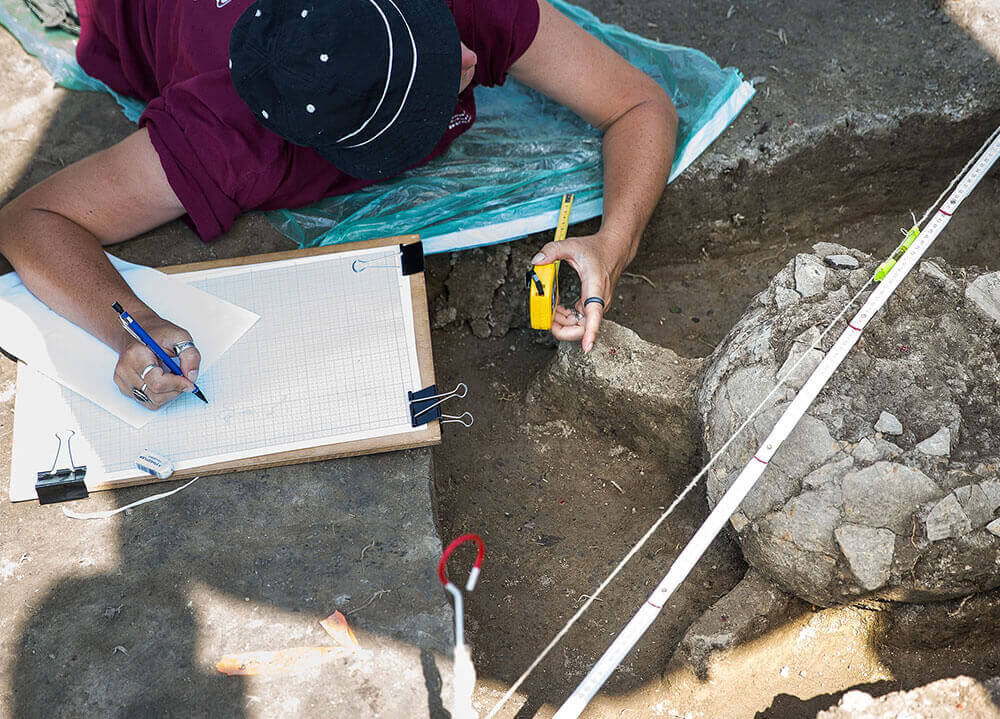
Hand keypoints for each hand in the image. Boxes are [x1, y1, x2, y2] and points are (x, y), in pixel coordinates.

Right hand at [112, 314, 201, 409]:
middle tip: (182, 378)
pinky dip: (159, 395)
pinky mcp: (124, 387)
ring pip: (152, 402)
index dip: (177, 385)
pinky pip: (147, 402)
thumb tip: (191, 377)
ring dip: (168, 394)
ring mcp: (122, 380)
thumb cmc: (158, 334)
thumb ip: (190, 356)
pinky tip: (161, 380)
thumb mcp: (180, 337)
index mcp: (136, 355)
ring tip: (170, 377)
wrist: (138, 332)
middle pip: (156, 395)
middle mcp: (125, 369)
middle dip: (175, 390)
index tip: (189, 381)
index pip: (157, 383)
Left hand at [531, 232, 630, 352]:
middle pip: (583, 328)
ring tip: (550, 311)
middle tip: (548, 321)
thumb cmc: (597, 250)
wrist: (615, 249)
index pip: (595, 316)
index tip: (586, 348)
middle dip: (563, 330)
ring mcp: (597, 306)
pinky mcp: (593, 306)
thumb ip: (552, 251)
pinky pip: (579, 320)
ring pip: (580, 326)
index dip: (590, 333)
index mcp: (595, 289)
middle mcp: (599, 302)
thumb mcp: (571, 245)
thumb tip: (536, 261)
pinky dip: (566, 317)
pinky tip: (558, 308)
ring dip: (562, 323)